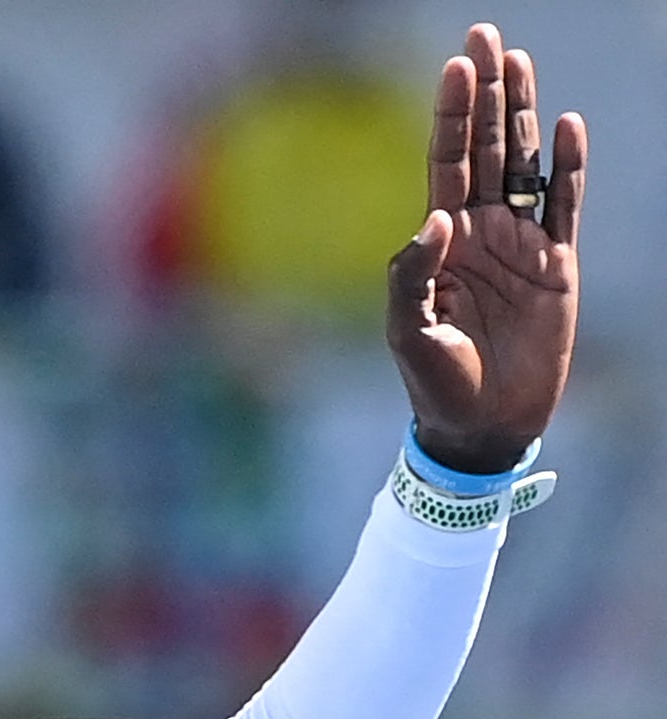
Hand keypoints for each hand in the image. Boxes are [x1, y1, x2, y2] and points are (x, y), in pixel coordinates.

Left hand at [386, 23, 586, 473]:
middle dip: (484, 93)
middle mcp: (479, 231)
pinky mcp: (556, 264)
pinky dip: (567, 166)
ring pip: (522, 162)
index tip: (454, 67)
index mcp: (439, 241)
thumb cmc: (434, 381)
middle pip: (482, 146)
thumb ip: (411, 274)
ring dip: (522, 113)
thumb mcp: (408, 330)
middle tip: (485, 36)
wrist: (482, 422)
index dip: (449, 116)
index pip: (445, 163)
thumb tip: (437, 218)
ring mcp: (519, 243)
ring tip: (519, 61)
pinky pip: (564, 204)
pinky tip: (566, 126)